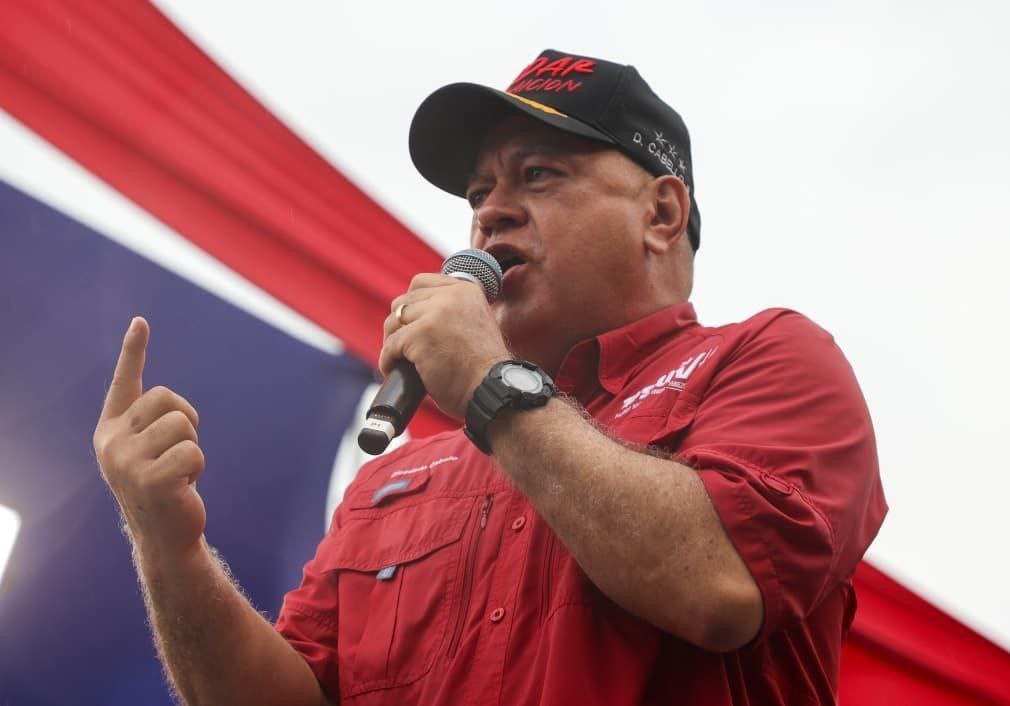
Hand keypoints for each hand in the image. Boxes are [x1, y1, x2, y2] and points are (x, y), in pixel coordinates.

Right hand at [93, 317, 205, 558]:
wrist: (164, 535)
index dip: (134, 351)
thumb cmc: (164, 486)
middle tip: (176, 456)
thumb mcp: (150, 452)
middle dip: (185, 424)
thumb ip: (152, 427)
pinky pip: (193, 452)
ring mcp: (126, 462)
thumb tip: (173, 406)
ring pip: (183, 425)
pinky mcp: (149, 480)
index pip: (125, 383)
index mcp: (111, 430)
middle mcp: (111, 442)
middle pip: (168, 399)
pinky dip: (197, 468)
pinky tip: (183, 488)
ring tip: (178, 474)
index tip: (141, 322)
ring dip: (192, 448)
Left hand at [379, 274, 510, 418]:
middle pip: (403, 302)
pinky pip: (391, 345)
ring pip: (393, 321)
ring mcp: (434, 314)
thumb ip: (453, 311)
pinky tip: (392, 370)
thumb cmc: (482, 369)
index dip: (411, 303)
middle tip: (402, 347)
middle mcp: (451, 296)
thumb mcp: (475, 324)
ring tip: (398, 359)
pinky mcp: (420, 335)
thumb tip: (416, 312)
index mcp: (466, 290)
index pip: (421, 282)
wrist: (491, 390)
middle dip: (399, 325)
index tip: (411, 323)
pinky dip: (387, 360)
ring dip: (392, 342)